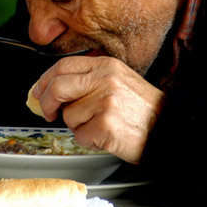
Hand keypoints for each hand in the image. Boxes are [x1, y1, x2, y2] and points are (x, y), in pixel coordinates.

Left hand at [32, 56, 163, 163]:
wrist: (169, 130)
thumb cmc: (144, 110)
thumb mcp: (120, 81)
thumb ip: (90, 80)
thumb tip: (54, 88)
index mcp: (107, 65)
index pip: (63, 66)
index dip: (45, 80)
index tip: (38, 92)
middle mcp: (105, 80)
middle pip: (58, 87)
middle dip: (46, 103)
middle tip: (48, 113)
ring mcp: (106, 102)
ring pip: (69, 116)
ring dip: (79, 127)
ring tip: (100, 126)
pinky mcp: (106, 125)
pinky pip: (81, 136)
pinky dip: (89, 141)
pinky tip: (106, 137)